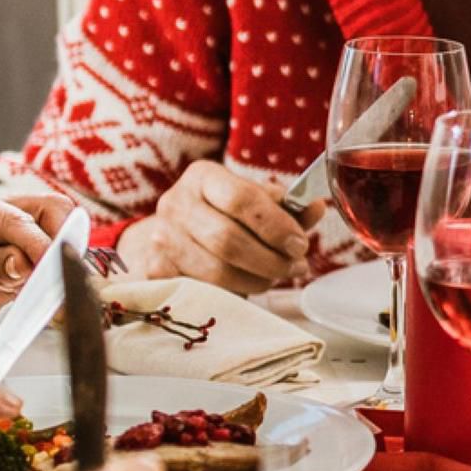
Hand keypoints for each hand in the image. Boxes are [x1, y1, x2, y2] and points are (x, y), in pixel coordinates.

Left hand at [0, 189, 75, 343]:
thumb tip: (27, 264)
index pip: (19, 218)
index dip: (39, 242)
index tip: (51, 266)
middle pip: (51, 212)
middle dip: (61, 241)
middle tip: (63, 273)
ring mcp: (14, 236)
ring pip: (59, 234)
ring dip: (62, 260)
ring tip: (56, 289)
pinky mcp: (25, 259)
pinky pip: (52, 262)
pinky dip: (56, 277)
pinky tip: (50, 295)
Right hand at [121, 160, 323, 294]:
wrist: (166, 238)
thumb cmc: (221, 217)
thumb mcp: (252, 204)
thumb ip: (287, 208)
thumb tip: (316, 207)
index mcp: (203, 176)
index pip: (241, 198)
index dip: (276, 226)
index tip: (300, 244)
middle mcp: (175, 203)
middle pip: (229, 240)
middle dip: (271, 260)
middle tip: (296, 267)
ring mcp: (160, 238)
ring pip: (217, 271)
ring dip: (257, 280)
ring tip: (275, 277)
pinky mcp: (155, 270)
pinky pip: (203, 290)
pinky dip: (233, 293)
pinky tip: (246, 287)